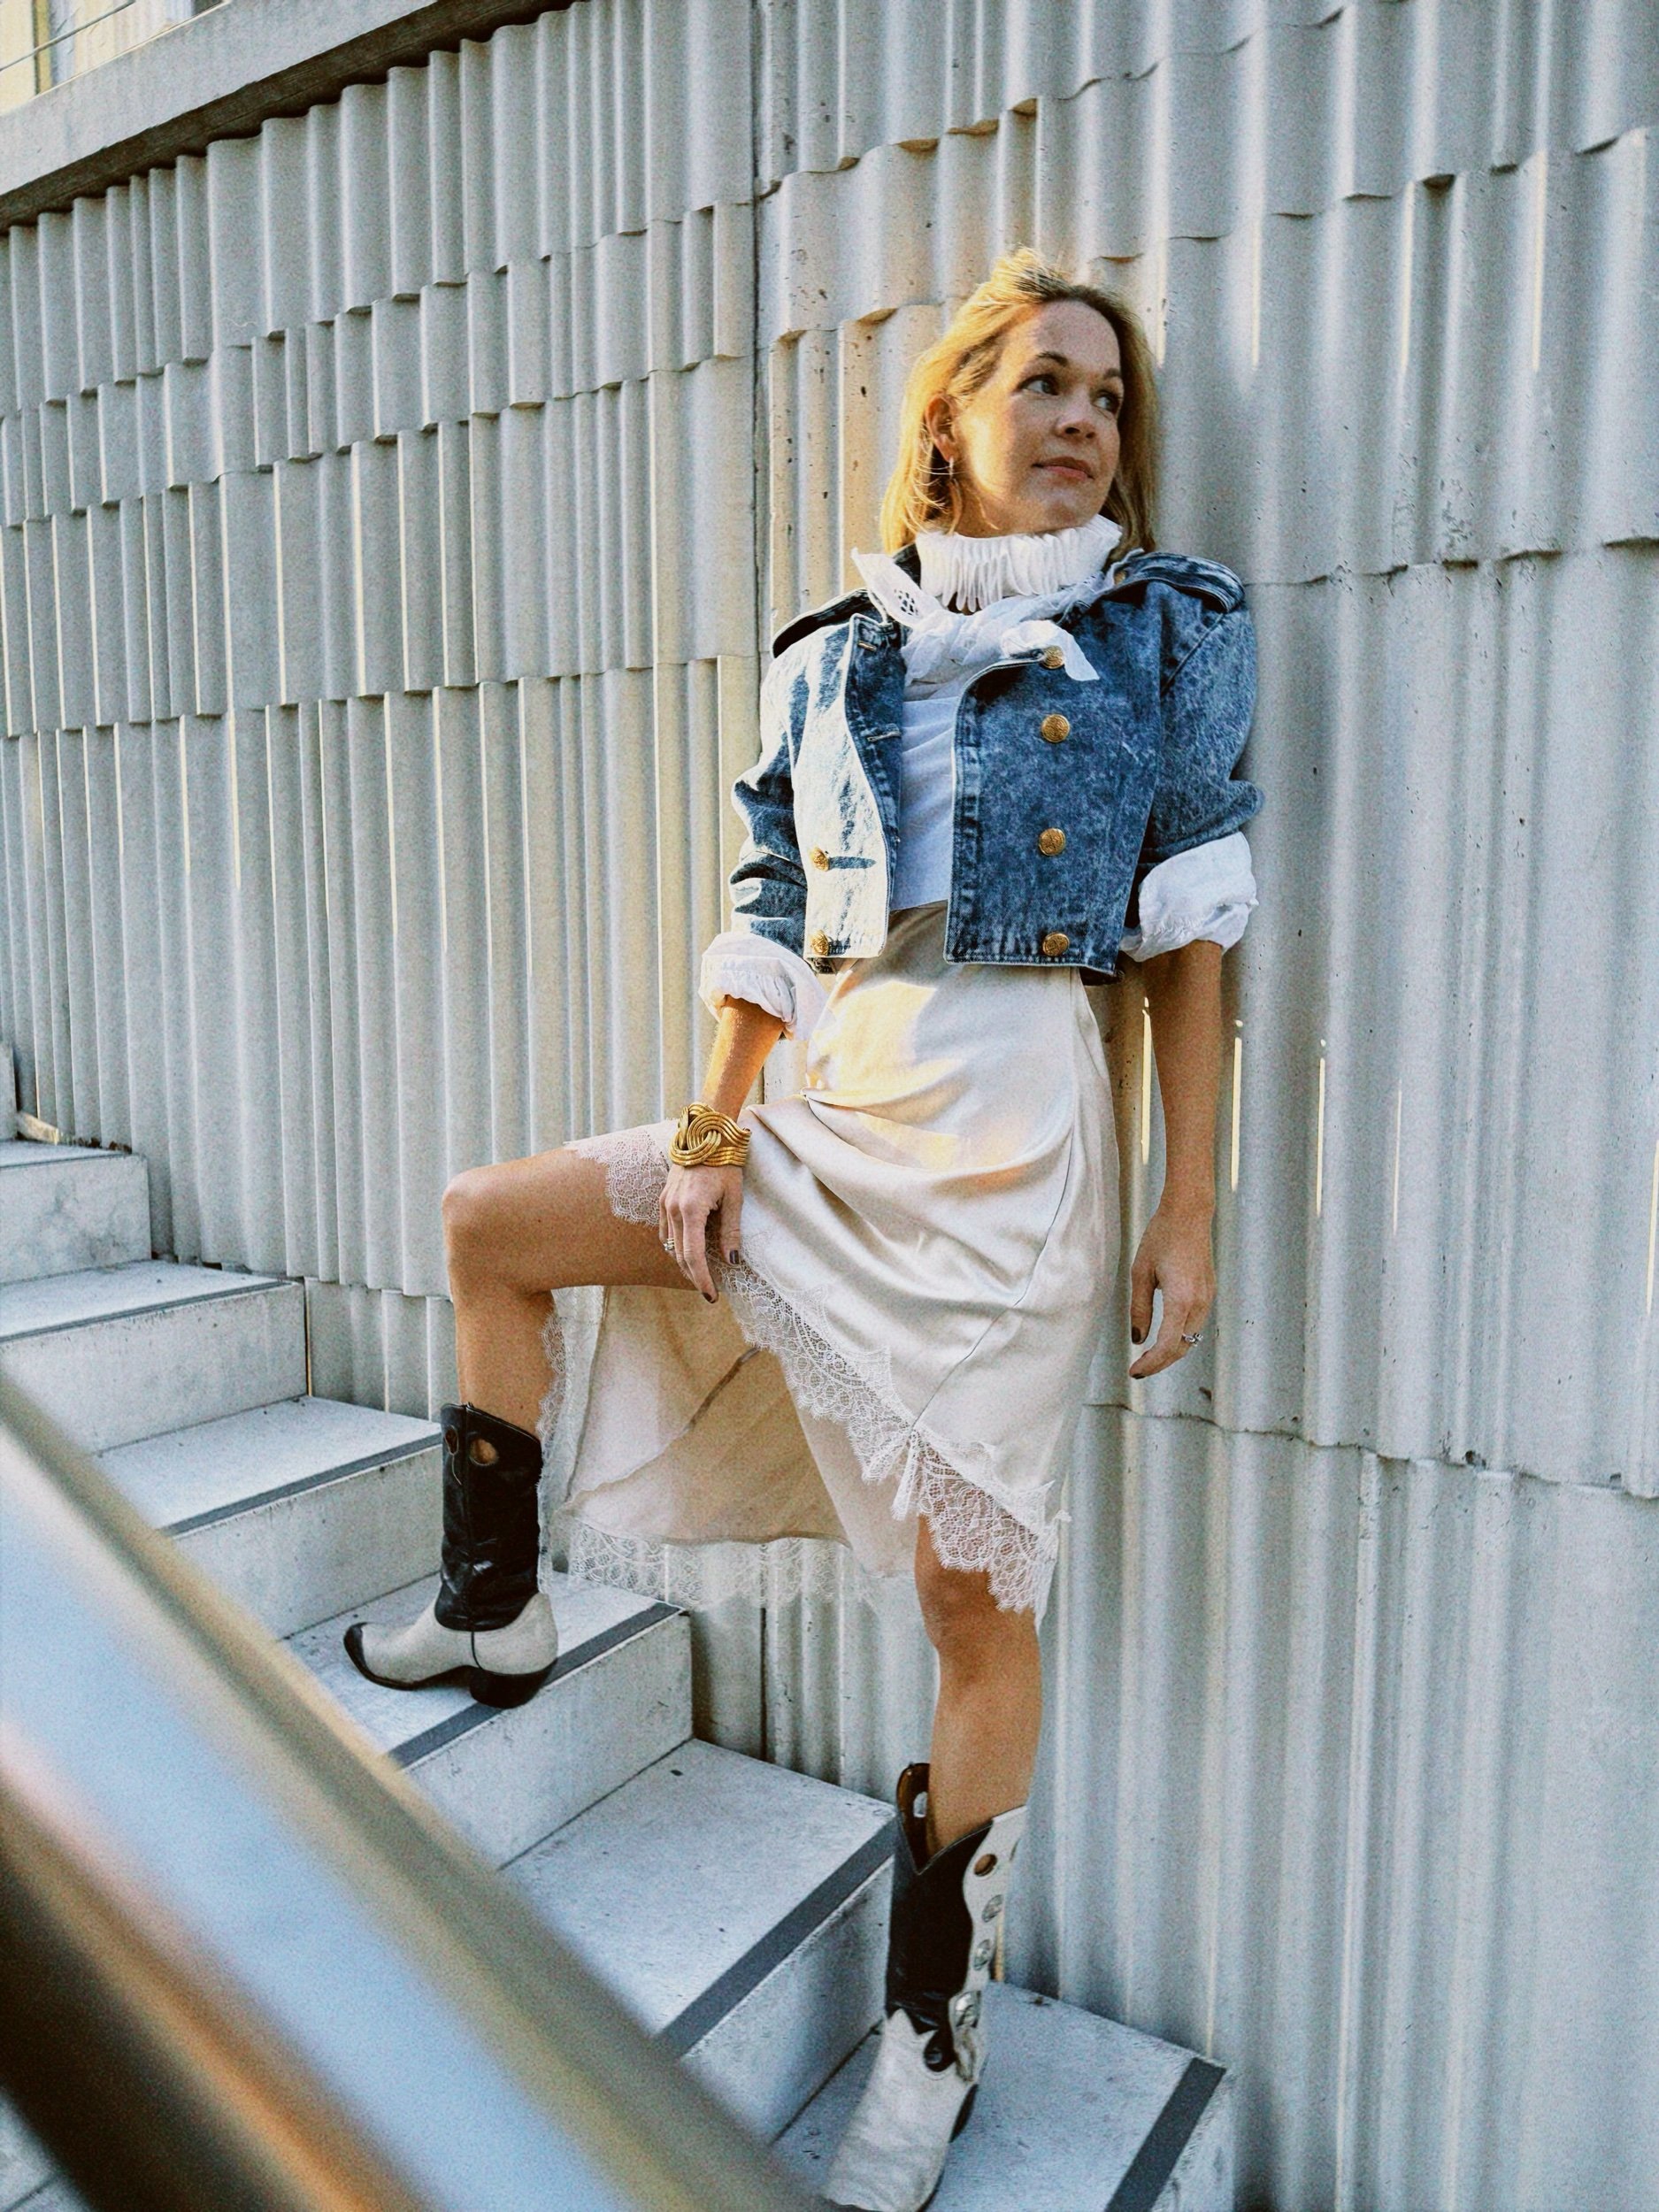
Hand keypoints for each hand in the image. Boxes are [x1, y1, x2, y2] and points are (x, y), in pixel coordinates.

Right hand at [660, 1162, 744, 1300]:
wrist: (705, 1136)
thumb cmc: (724, 1163)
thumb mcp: (734, 1197)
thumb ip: (730, 1231)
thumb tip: (731, 1261)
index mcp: (691, 1208)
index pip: (693, 1255)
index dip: (701, 1278)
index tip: (711, 1295)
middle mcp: (673, 1208)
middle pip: (680, 1255)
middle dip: (694, 1275)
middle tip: (709, 1291)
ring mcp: (665, 1204)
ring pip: (671, 1246)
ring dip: (684, 1263)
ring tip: (701, 1274)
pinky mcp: (663, 1199)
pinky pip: (666, 1232)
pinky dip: (676, 1246)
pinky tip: (689, 1252)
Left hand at [1127, 1202, 1214, 1378]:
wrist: (1189, 1213)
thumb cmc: (1161, 1237)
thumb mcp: (1140, 1273)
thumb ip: (1139, 1308)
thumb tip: (1138, 1338)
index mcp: (1181, 1299)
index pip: (1167, 1345)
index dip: (1151, 1364)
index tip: (1135, 1371)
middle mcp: (1200, 1302)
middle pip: (1182, 1347)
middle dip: (1161, 1362)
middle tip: (1139, 1369)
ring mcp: (1208, 1297)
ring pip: (1191, 1337)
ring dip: (1171, 1350)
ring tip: (1149, 1356)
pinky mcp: (1209, 1291)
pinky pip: (1196, 1323)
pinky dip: (1180, 1335)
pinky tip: (1164, 1335)